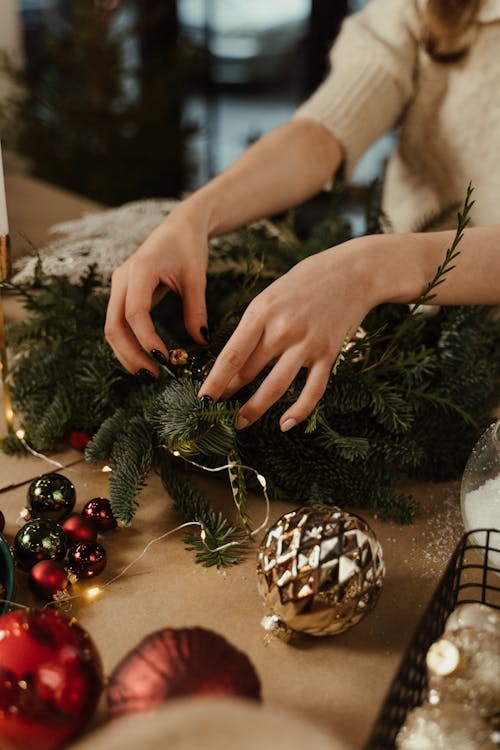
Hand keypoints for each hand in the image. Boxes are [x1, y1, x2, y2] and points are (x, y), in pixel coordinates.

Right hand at [105, 210, 209, 375]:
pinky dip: (128, 344)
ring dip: (126, 354)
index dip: (146, 340)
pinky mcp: (122, 294)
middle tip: (153, 377)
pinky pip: (118, 323)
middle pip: (113, 326)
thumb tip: (199, 343)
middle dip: (130, 355)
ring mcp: (118, 286)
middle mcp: (122, 279)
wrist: (179, 226)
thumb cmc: (189, 247)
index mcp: (140, 271)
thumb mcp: (197, 278)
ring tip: (149, 374)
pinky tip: (144, 359)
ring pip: (111, 328)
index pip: (135, 313)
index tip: (165, 360)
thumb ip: (196, 311)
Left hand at [198, 238, 376, 430]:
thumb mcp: (271, 295)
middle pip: (249, 372)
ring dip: (255, 409)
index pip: (231, 355)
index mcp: (262, 311)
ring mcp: (307, 343)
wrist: (353, 272)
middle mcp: (283, 329)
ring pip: (275, 387)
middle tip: (216, 411)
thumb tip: (234, 361)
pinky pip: (312, 391)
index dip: (214, 381)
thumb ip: (254, 326)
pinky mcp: (329, 354)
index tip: (202, 399)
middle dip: (229, 394)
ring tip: (241, 423)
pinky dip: (298, 411)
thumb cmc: (306, 282)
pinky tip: (284, 424)